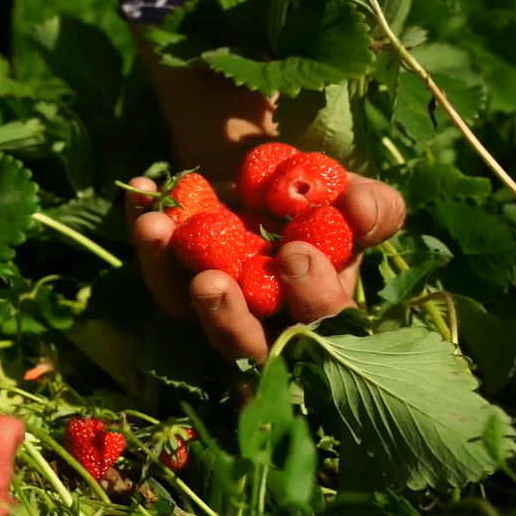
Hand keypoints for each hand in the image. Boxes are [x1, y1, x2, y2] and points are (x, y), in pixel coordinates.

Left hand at [124, 173, 405, 361]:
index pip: (319, 327)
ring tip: (157, 227)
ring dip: (165, 271)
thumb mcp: (354, 196)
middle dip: (225, 318)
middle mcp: (259, 325)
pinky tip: (142, 189)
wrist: (267, 170)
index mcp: (315, 316)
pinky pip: (152, 265)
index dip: (309, 297)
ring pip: (183, 310)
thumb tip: (361, 212)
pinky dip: (143, 230)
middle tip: (211, 282)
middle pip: (241, 345)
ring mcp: (209, 308)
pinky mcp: (171, 282)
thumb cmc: (321, 196)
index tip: (295, 252)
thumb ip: (374, 208)